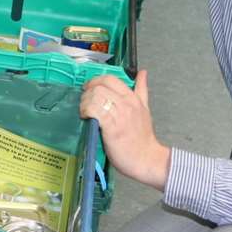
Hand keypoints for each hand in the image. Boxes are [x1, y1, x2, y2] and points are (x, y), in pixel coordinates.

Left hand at [80, 71, 170, 190]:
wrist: (146, 158)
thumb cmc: (143, 138)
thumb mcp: (145, 109)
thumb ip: (142, 90)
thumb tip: (143, 73)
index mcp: (133, 98)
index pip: (111, 79)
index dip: (95, 81)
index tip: (89, 89)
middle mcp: (126, 103)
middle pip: (100, 86)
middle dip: (87, 92)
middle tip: (85, 102)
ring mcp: (119, 115)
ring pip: (95, 96)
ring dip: (84, 102)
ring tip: (84, 111)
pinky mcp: (112, 127)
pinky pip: (94, 110)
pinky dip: (86, 111)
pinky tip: (86, 117)